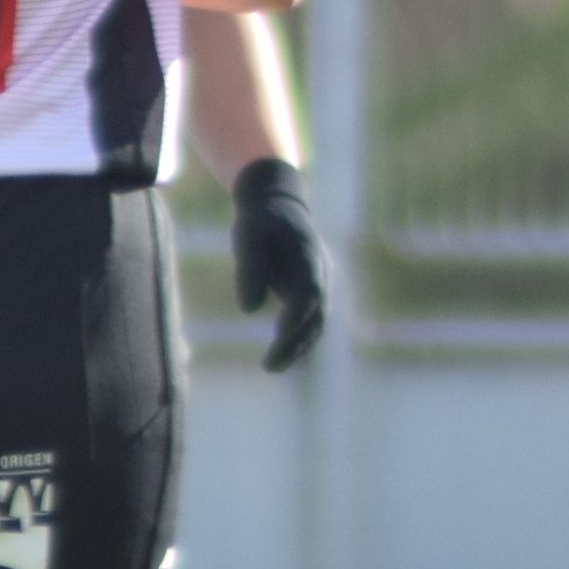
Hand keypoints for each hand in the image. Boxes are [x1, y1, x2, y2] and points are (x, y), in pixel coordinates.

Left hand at [229, 154, 330, 371]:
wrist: (277, 202)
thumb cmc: (259, 220)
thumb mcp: (247, 237)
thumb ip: (249, 270)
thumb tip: (249, 311)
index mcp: (308, 259)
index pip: (307, 298)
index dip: (295, 321)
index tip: (277, 339)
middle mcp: (320, 274)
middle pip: (317, 317)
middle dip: (296, 344)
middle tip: (270, 366)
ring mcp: (320, 281)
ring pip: (317, 321)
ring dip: (299, 345)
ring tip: (272, 365)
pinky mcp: (311, 288)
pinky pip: (310, 318)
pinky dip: (299, 336)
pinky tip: (280, 351)